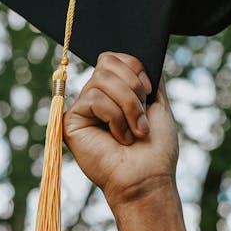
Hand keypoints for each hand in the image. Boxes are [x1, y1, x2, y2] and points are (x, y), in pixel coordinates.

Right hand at [63, 52, 178, 210]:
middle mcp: (95, 97)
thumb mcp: (159, 103)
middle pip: (107, 62)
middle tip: (142, 118)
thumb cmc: (155, 149)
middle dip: (133, 88)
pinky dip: (115, 118)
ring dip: (128, 106)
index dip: (135, 67)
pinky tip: (119, 139)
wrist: (148, 177)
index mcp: (114, 93)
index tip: (149, 92)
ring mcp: (82, 109)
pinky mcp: (71, 120)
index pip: (114, 57)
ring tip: (135, 132)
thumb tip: (142, 53)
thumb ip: (150, 76)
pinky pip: (94, 98)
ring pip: (102, 79)